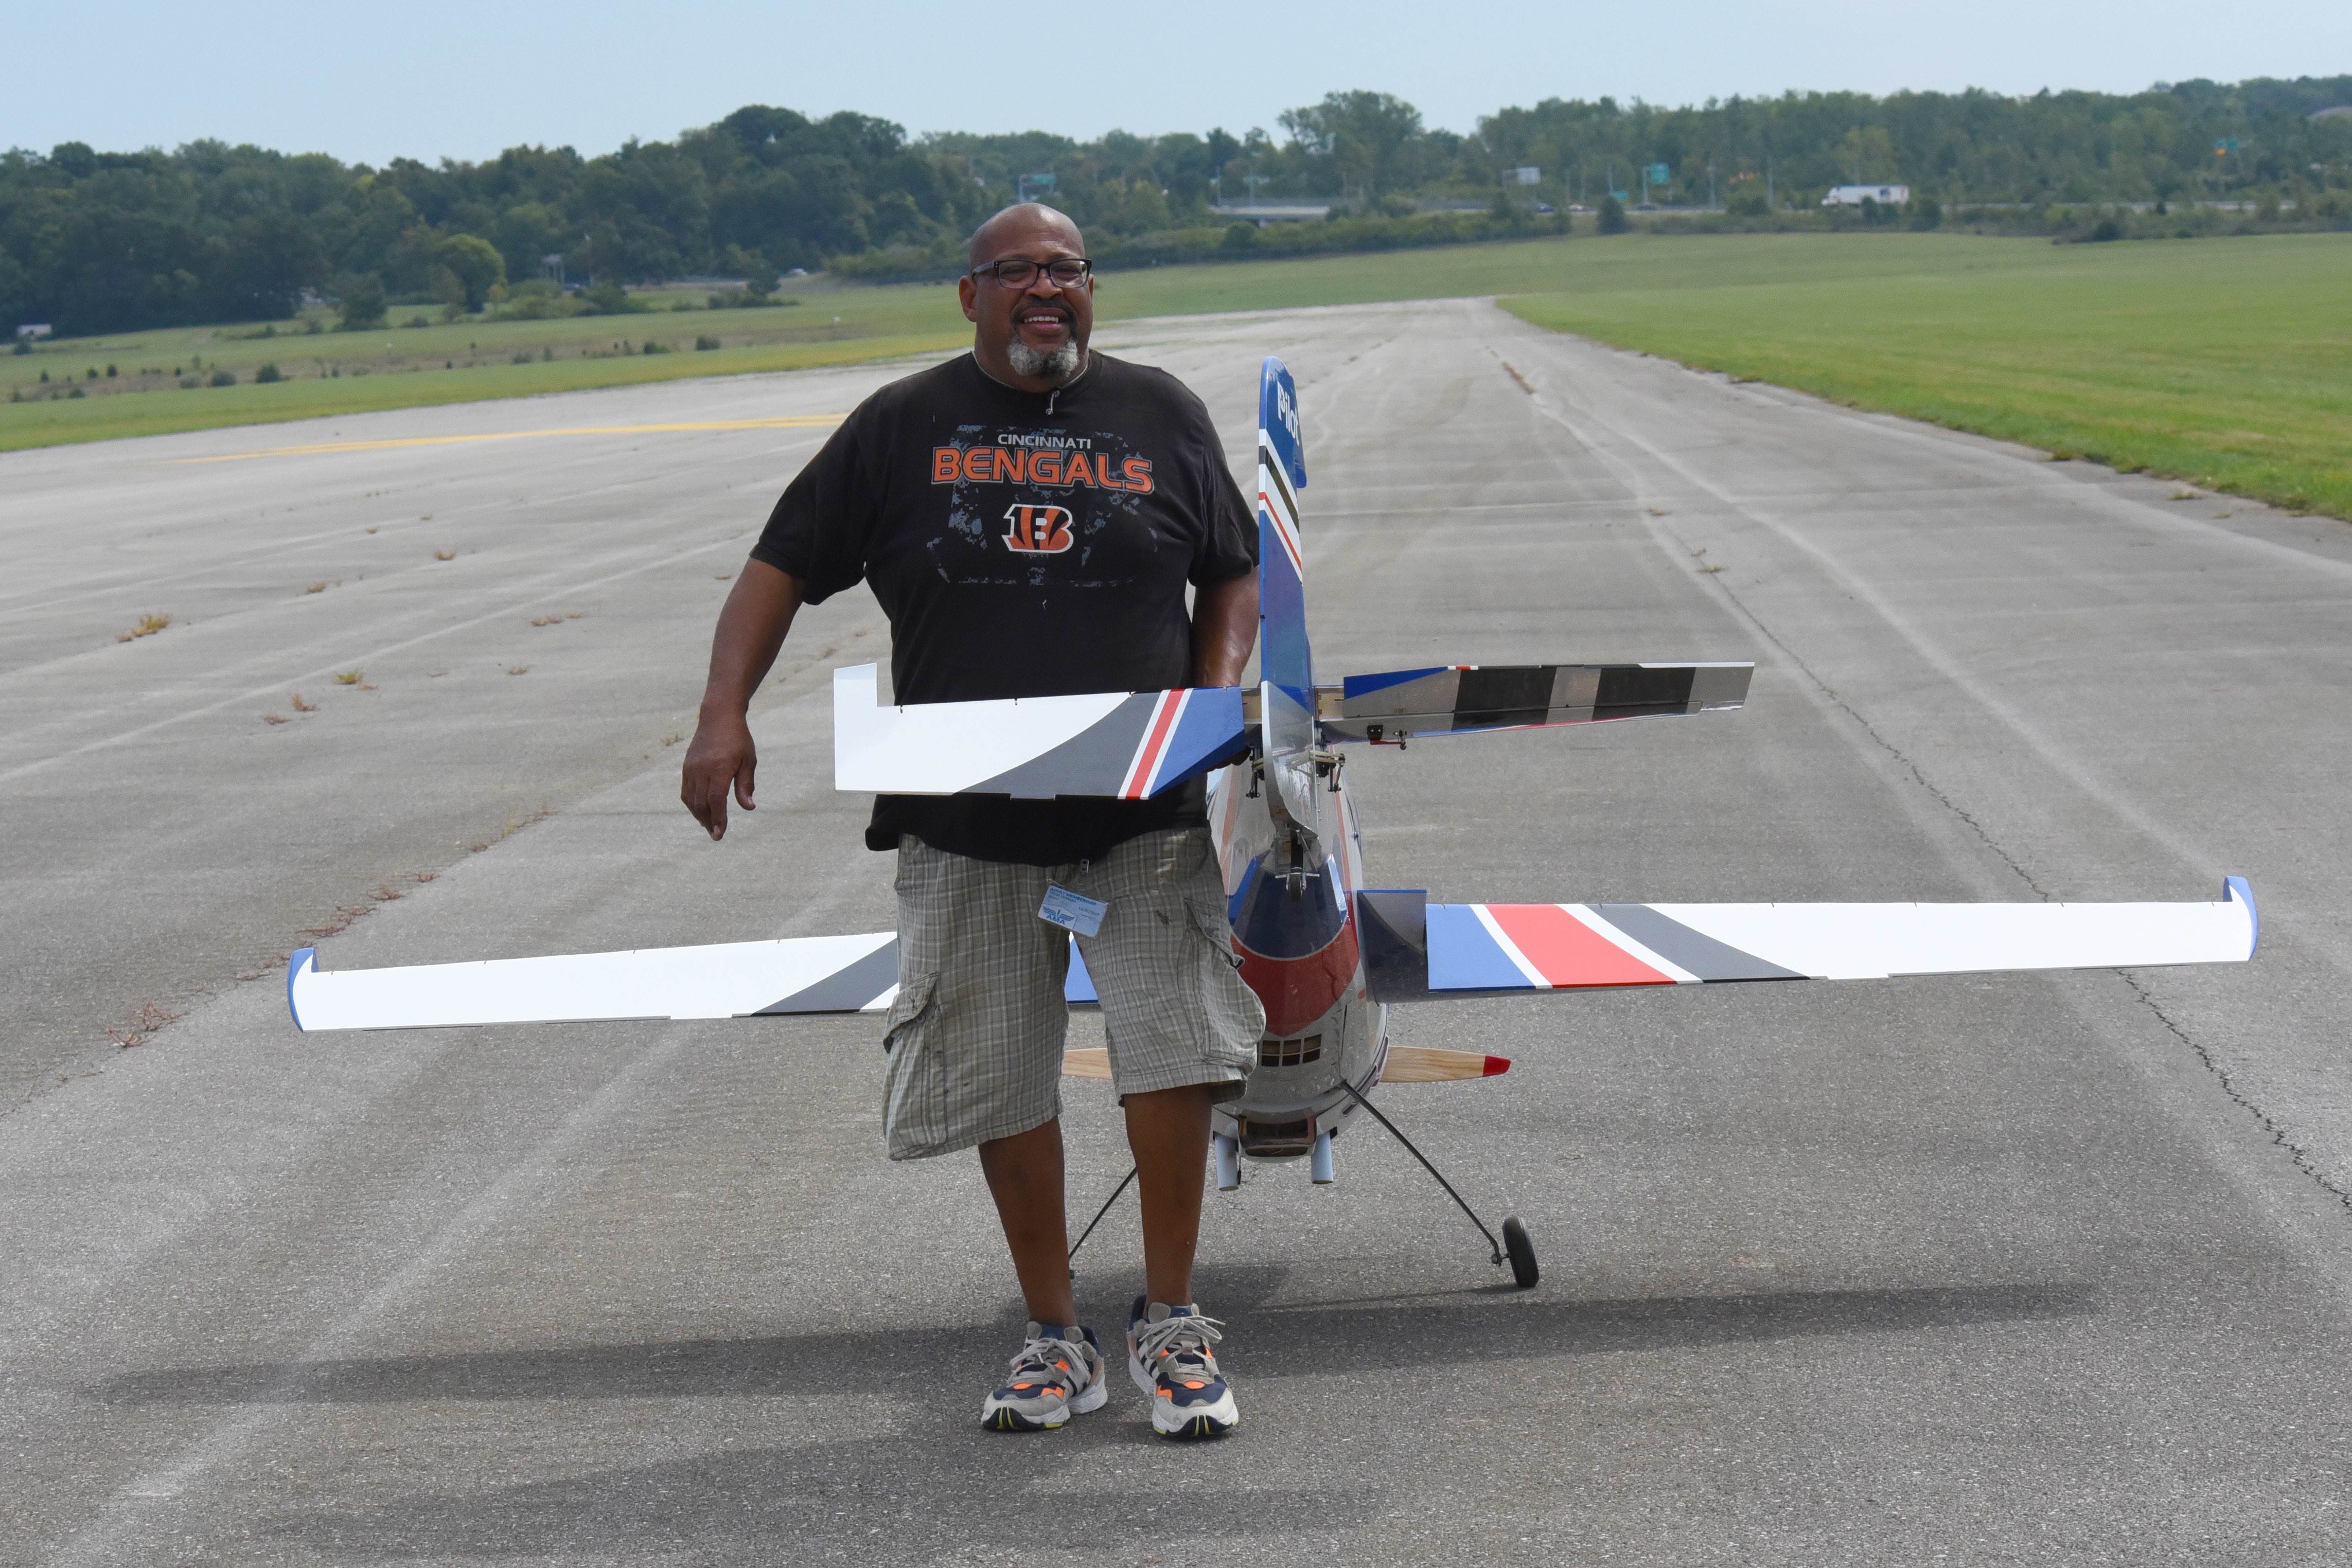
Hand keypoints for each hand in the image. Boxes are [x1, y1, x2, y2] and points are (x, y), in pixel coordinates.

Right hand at [681, 710, 756, 839]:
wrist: (718, 717)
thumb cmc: (738, 739)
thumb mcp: (748, 760)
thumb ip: (746, 785)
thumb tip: (749, 808)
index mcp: (719, 768)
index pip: (716, 800)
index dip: (718, 818)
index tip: (720, 834)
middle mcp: (702, 769)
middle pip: (701, 803)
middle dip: (708, 822)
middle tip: (716, 836)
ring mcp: (691, 768)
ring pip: (691, 799)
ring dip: (699, 815)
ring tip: (709, 826)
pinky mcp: (687, 767)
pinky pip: (686, 791)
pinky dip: (692, 804)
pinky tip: (700, 811)